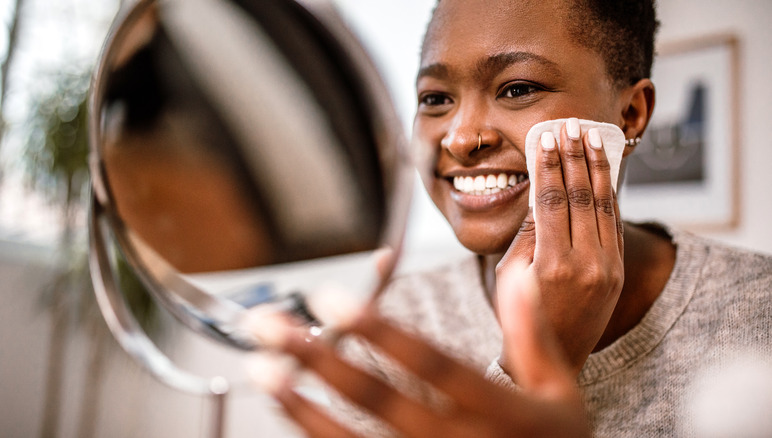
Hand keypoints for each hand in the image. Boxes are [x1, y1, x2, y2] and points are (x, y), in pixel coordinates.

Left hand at [247, 263, 589, 437]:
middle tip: (272, 326)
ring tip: (261, 370)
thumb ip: (534, 333)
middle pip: (377, 401)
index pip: (433, 365)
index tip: (336, 300)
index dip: (381, 332)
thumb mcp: (559, 393)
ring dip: (301, 405)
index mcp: (501, 413)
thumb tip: (518, 272)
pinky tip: (288, 410)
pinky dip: (313, 435)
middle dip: (319, 358)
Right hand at [498, 119, 624, 377]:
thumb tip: (539, 194)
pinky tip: (603, 172)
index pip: (553, 201)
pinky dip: (609, 194)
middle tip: (570, 127)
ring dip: (598, 168)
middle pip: (582, 196)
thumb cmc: (522, 317)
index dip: (550, 166)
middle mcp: (586, 263)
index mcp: (553, 264)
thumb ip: (526, 235)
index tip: (547, 139)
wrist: (556, 356)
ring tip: (592, 138)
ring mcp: (607, 267)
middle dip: (575, 157)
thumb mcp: (512, 276)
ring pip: (604, 205)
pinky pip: (615, 223)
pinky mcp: (617, 270)